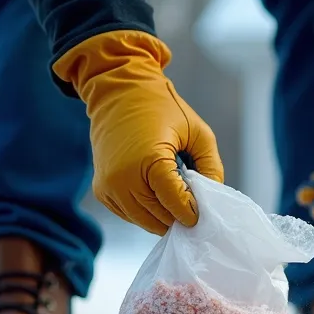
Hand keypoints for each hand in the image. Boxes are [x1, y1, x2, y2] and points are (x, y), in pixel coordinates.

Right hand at [53, 30, 223, 234]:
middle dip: (179, 217)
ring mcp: (109, 186)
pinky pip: (129, 215)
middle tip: (194, 210)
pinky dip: (146, 214)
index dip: (192, 212)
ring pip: (144, 221)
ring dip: (163, 218)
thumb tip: (212, 197)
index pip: (175, 202)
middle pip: (160, 217)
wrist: (118, 92)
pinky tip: (158, 199)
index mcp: (150, 160)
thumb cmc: (161, 108)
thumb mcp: (198, 131)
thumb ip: (211, 166)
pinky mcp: (102, 190)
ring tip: (177, 205)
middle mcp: (124, 177)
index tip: (203, 214)